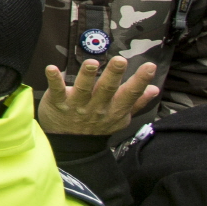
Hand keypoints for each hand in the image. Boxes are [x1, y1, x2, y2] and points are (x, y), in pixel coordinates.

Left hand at [36, 56, 158, 135]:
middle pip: (107, 89)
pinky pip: (57, 90)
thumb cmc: (97, 125)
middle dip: (114, 74)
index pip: (131, 93)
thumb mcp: (120, 117)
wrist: (72, 145)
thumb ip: (137, 102)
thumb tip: (154, 89)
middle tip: (120, 60)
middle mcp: (98, 106)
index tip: (149, 66)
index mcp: (115, 108)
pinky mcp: (59, 103)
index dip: (141, 80)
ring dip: (87, 76)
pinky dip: (54, 79)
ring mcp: (77, 105)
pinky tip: (52, 68)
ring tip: (91, 63)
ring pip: (83, 89)